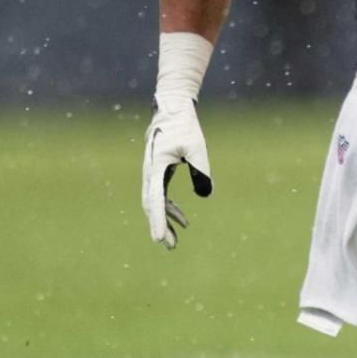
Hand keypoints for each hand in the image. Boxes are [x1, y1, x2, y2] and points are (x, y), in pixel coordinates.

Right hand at [141, 100, 211, 248]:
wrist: (172, 111)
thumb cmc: (184, 127)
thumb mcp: (196, 146)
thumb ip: (201, 169)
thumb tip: (206, 195)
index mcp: (156, 166)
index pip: (156, 199)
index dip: (158, 220)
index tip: (158, 238)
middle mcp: (150, 173)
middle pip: (152, 206)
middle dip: (159, 226)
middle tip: (170, 246)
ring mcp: (152, 174)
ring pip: (155, 204)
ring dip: (164, 221)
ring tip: (175, 241)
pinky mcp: (158, 174)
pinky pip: (161, 197)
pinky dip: (170, 210)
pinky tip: (182, 220)